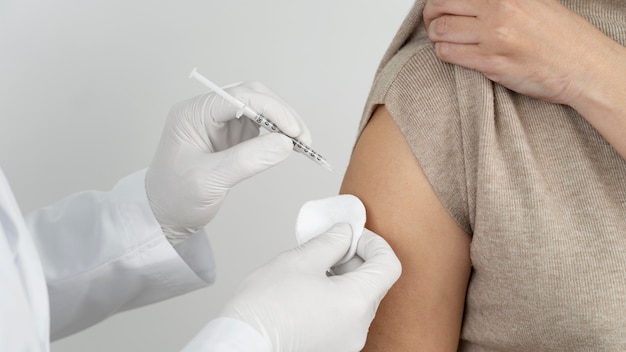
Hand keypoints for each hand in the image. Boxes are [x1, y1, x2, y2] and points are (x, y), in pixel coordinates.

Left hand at [146, 82, 310, 241]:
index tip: (294, 131)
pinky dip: (277, 134)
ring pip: (260, 108)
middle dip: (281, 113)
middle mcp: (207, 111)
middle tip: (303, 138)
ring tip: (301, 144)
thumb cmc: (175, 197)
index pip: (239, 97)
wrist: (163, 215)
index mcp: (194, 113)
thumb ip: (247, 160)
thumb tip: (285, 144)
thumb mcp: (210, 180)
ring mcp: (220, 122)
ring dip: (283, 122)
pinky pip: (260, 126)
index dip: (271, 109)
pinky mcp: (230, 136)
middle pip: (253, 95)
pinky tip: (288, 146)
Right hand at [220, 224, 401, 351]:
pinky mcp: (331, 349)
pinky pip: (343, 319)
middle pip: (373, 284)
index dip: (373, 243)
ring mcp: (346, 342)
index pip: (389, 265)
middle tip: (327, 248)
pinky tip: (306, 294)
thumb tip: (345, 233)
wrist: (241, 345)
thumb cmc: (265, 307)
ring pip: (357, 302)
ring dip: (342, 280)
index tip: (350, 236)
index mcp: (357, 302)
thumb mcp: (300, 260)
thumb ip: (330, 242)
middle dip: (354, 260)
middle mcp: (359, 327)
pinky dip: (333, 301)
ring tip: (311, 272)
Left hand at [423, 0, 622, 105]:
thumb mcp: (533, 2)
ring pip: (439, 31)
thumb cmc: (561, 37)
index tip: (440, 6)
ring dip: (435, 37)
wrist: (582, 66)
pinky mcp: (490, 62)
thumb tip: (472, 2)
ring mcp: (493, 35)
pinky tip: (453, 53)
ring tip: (443, 40)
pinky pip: (448, 54)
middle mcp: (498, 8)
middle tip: (434, 23)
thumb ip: (501, 0)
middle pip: (440, 5)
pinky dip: (444, 53)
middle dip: (431, 16)